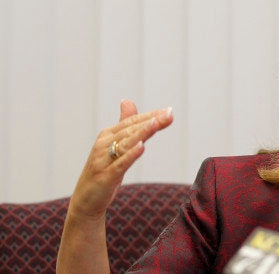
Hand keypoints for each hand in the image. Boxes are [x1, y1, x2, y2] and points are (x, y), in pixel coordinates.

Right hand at [68, 99, 173, 219]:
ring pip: (126, 143)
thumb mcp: (115, 146)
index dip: (151, 116)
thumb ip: (124, 125)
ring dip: (142, 133)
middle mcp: (103, 144)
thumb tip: (128, 101)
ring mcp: (103, 160)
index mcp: (107, 135)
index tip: (169, 111)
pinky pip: (119, 164)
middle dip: (151, 121)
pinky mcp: (105, 176)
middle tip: (169, 115)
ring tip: (156, 124)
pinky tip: (142, 147)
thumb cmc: (103, 171)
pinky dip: (130, 155)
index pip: (132, 122)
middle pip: (131, 130)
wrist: (86, 201)